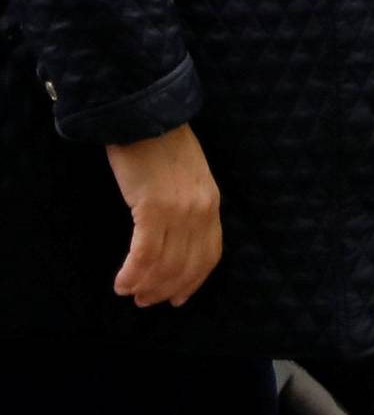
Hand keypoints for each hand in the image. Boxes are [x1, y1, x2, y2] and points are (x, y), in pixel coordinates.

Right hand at [107, 125, 222, 306]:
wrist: (146, 114)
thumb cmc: (160, 142)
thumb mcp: (188, 175)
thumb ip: (188, 203)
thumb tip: (175, 234)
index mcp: (210, 202)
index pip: (209, 254)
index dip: (193, 281)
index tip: (179, 298)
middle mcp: (200, 210)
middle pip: (186, 265)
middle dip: (165, 289)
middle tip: (145, 301)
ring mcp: (178, 210)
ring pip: (165, 264)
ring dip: (145, 285)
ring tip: (130, 293)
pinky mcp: (153, 208)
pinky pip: (144, 253)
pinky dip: (133, 273)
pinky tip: (121, 282)